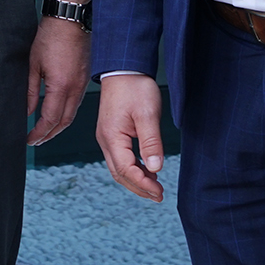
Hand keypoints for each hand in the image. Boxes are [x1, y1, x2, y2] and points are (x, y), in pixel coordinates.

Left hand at [25, 16, 89, 146]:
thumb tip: (27, 111)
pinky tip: (57, 115)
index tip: (28, 139)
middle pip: (63, 122)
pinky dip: (66, 115)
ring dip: (58, 127)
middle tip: (35, 142)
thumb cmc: (50, 37)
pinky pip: (77, 104)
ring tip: (45, 133)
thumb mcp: (33, 65)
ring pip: (72, 115)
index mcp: (61, 87)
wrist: (70, 20)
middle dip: (49, 135)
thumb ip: (30, 91)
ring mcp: (83, 85)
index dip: (38, 133)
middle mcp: (75, 89)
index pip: (50, 120)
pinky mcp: (85, 79)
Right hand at [96, 73, 166, 202]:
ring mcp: (107, 137)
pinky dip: (133, 169)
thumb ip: (151, 143)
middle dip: (138, 188)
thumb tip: (155, 169)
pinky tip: (147, 171)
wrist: (123, 67)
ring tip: (155, 188)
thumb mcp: (147, 114)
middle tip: (159, 196)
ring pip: (118, 168)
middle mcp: (105, 140)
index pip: (126, 170)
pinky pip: (120, 158)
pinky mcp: (112, 133)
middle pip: (119, 174)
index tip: (160, 192)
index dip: (144, 184)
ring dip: (136, 180)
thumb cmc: (135, 87)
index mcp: (112, 137)